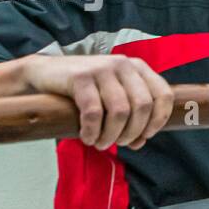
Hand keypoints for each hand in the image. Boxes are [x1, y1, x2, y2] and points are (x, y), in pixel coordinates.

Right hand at [20, 54, 173, 149]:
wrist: (44, 74)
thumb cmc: (84, 91)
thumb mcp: (113, 96)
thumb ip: (131, 115)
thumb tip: (140, 142)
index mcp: (138, 68)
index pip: (164, 95)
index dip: (158, 120)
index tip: (145, 136)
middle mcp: (123, 64)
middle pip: (143, 106)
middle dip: (133, 132)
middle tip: (119, 143)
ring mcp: (102, 68)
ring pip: (120, 111)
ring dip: (112, 135)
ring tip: (101, 144)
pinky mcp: (80, 77)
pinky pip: (94, 112)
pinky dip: (92, 131)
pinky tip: (87, 138)